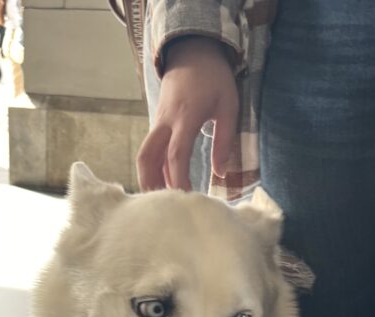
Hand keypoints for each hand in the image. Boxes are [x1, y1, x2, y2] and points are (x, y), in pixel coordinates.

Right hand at [137, 36, 238, 191]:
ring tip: (161, 201)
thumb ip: (224, 140)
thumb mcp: (228, 106)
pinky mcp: (157, 124)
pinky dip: (154, 169)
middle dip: (150, 183)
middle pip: (147, 157)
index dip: (178, 179)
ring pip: (145, 155)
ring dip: (149, 178)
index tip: (185, 198)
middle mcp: (165, 121)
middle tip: (162, 207)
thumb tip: (220, 173)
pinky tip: (164, 185)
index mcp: (185, 117)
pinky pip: (151, 150)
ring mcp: (158, 122)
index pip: (176, 154)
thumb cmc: (214, 78)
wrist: (192, 50)